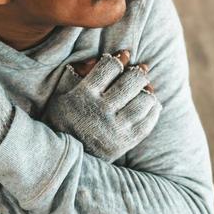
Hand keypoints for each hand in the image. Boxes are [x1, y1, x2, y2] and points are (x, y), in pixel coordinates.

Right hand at [40, 48, 161, 160]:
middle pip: (130, 83)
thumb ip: (75, 76)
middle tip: (140, 70)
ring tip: (146, 89)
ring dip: (148, 91)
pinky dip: (153, 110)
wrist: (65, 157)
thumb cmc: (63, 122)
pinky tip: (150, 105)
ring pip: (143, 102)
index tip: (124, 55)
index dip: (119, 58)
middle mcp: (101, 111)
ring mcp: (115, 128)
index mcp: (83, 96)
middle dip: (138, 72)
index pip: (109, 68)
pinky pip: (148, 122)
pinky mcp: (125, 142)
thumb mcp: (61, 97)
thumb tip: (94, 59)